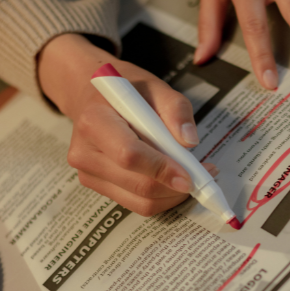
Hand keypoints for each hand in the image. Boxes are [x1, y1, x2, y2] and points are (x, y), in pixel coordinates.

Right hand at [38, 34, 217, 215]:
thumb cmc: (128, 91)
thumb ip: (176, 109)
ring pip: (140, 202)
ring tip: (194, 176)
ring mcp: (88, 174)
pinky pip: (136, 203)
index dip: (162, 169)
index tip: (190, 176)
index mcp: (95, 122)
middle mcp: (84, 153)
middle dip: (175, 186)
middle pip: (138, 184)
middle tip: (205, 174)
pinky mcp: (98, 187)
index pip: (129, 155)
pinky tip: (174, 179)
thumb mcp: (155, 87)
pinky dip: (162, 197)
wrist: (95, 98)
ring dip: (173, 195)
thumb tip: (189, 142)